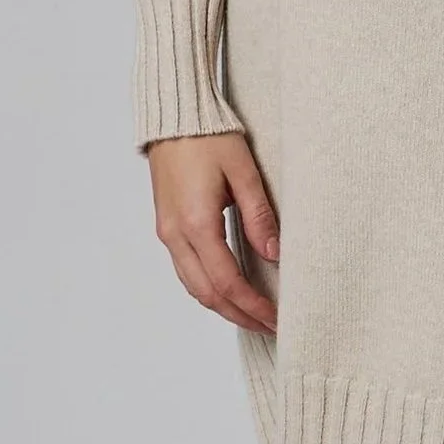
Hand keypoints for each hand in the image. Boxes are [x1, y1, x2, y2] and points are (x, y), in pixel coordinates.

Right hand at [144, 131, 280, 334]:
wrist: (174, 116)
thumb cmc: (209, 136)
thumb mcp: (243, 172)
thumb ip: (259, 216)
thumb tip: (275, 255)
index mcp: (196, 223)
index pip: (227, 282)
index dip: (253, 306)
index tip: (277, 319)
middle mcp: (175, 234)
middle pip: (207, 294)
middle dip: (240, 315)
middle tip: (270, 327)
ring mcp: (167, 232)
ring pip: (193, 286)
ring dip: (223, 306)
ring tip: (253, 315)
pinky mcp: (167, 226)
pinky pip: (186, 270)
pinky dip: (208, 288)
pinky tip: (229, 289)